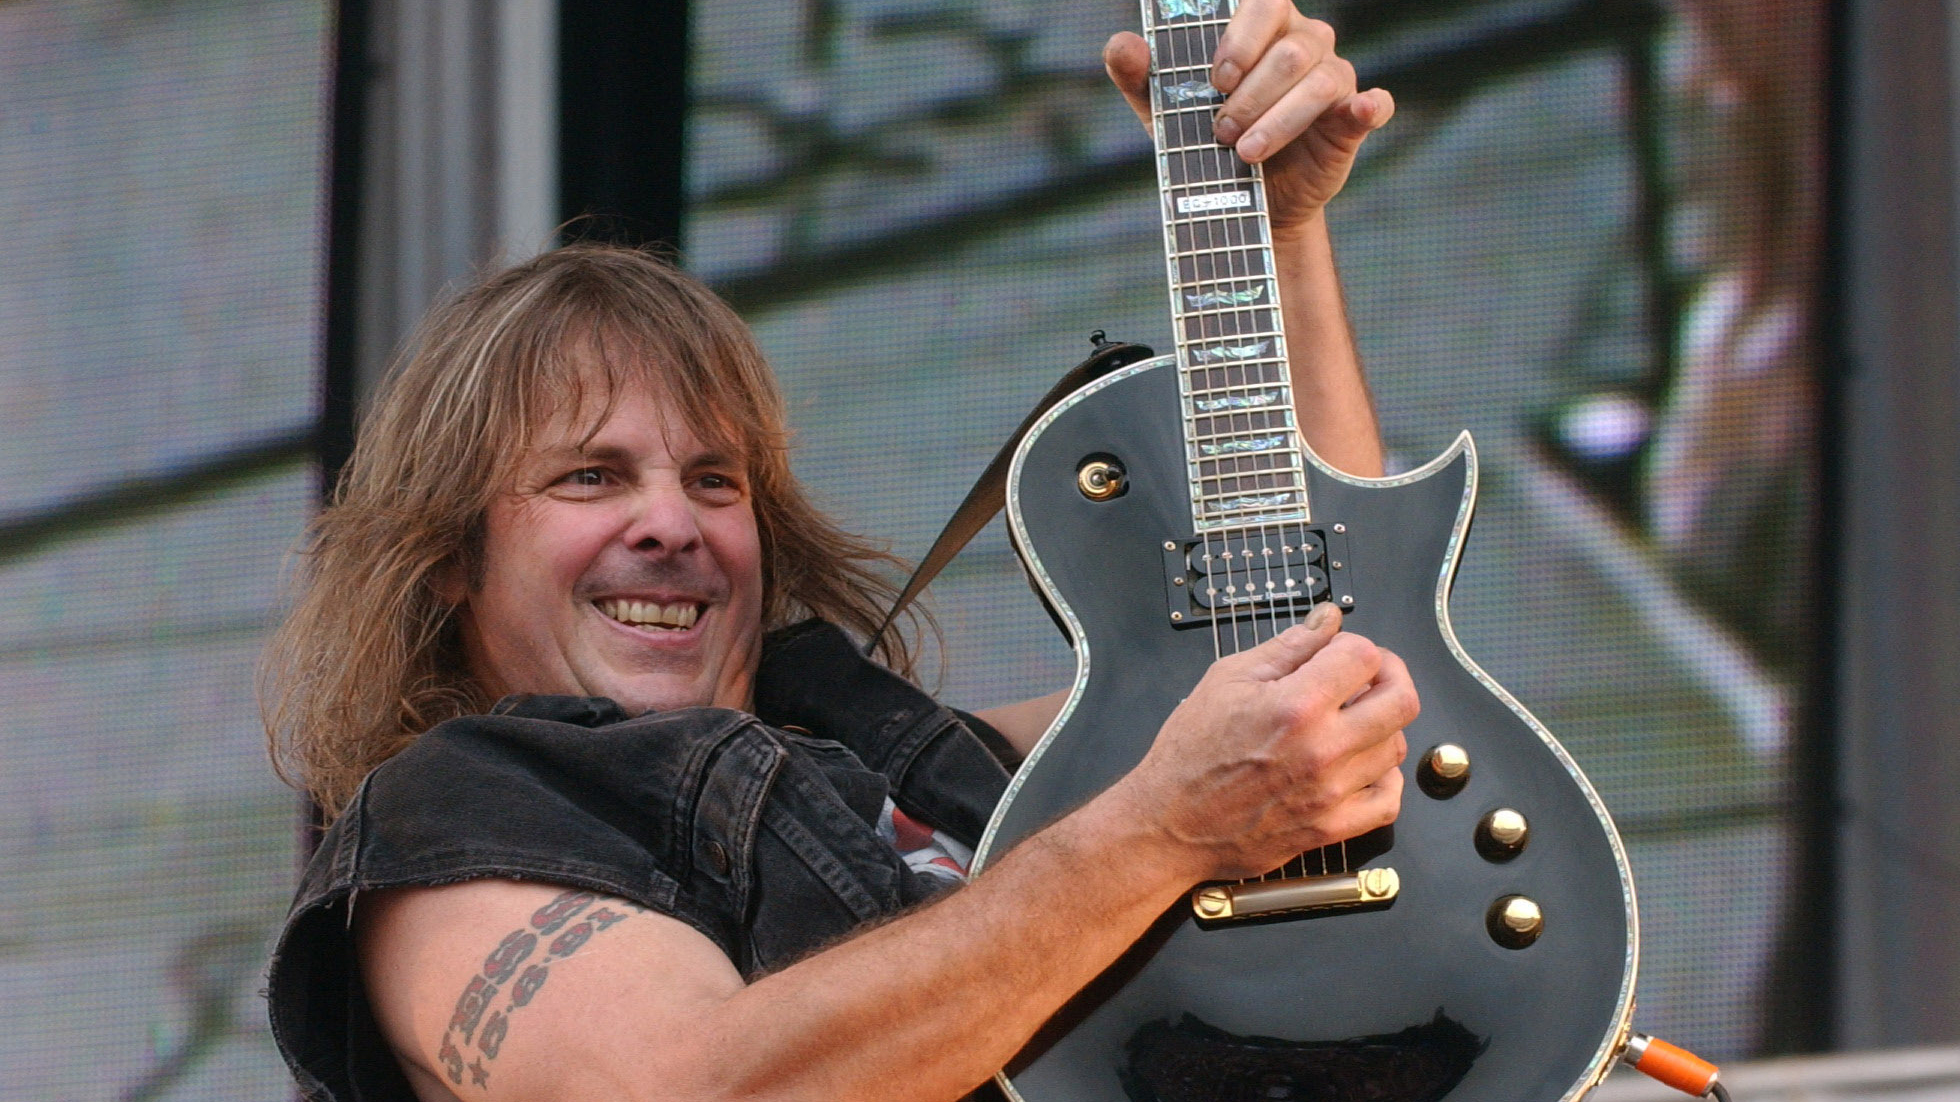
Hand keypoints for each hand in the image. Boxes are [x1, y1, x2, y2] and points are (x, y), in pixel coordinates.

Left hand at [1103, 0, 1394, 236]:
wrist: (1242, 202)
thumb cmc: (1204, 140)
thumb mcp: (1165, 111)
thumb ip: (1141, 75)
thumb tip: (1122, 45)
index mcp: (1263, 26)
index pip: (1265, 3)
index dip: (1242, 37)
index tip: (1217, 79)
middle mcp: (1304, 42)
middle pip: (1289, 51)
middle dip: (1251, 95)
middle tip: (1221, 132)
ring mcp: (1334, 77)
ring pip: (1319, 81)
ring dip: (1279, 120)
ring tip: (1245, 152)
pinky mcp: (1352, 118)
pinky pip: (1372, 104)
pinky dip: (1369, 106)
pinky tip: (1360, 111)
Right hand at [1114, 604, 1413, 881]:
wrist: (1170, 823)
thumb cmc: (1190, 753)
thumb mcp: (1227, 679)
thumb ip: (1287, 646)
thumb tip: (1327, 619)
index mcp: (1297, 704)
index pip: (1364, 656)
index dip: (1354, 645)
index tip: (1339, 652)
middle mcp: (1323, 748)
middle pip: (1402, 700)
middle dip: (1390, 676)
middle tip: (1368, 677)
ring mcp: (1332, 792)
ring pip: (1396, 747)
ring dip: (1382, 726)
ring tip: (1352, 722)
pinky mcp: (1331, 827)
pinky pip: (1389, 801)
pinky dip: (1386, 779)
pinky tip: (1362, 765)